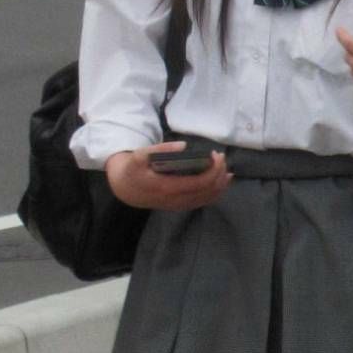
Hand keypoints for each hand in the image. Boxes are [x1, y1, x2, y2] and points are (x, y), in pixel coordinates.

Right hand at [105, 144, 231, 210]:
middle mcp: (174, 200)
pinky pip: (201, 202)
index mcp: (166, 187)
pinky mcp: (179, 206)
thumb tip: (184, 146)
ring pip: (206, 199)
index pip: (198, 183)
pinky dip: (215, 193)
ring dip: (220, 185)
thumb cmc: (132, 169)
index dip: (212, 171)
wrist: (124, 189)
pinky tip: (222, 184)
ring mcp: (177, 205)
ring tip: (227, 171)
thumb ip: (160, 150)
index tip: (216, 156)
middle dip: (219, 175)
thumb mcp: (139, 156)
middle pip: (206, 191)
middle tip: (221, 158)